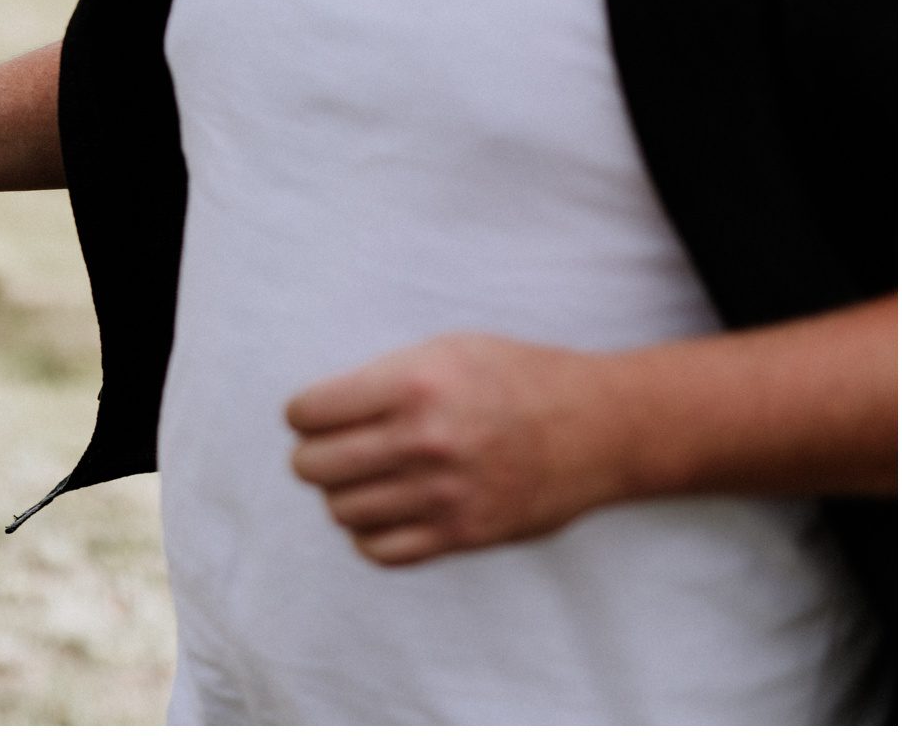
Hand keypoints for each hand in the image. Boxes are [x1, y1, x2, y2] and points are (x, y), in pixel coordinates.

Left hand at [284, 333, 631, 567]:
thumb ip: (381, 378)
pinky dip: (369, 534)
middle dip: (313, 455)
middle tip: (330, 448)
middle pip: (313, 466)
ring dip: (342, 494)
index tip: (314, 415)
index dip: (304, 414)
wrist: (597, 427)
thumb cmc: (514, 378)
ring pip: (340, 511)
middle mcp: (423, 441)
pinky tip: (385, 511)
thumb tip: (316, 414)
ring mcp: (443, 494)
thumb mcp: (444, 350)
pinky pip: (379, 551)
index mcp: (412, 385)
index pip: (308, 413)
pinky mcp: (463, 535)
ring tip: (364, 478)